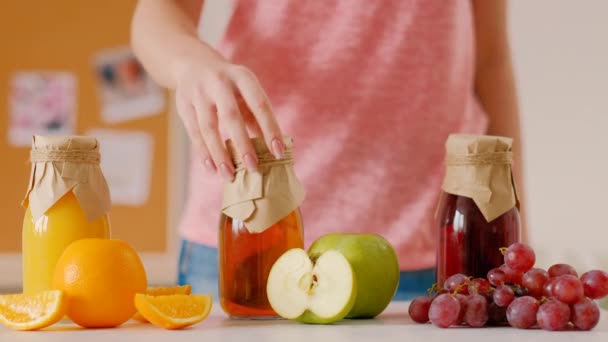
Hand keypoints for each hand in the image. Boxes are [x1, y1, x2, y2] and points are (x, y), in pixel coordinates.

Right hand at [172, 49, 283, 180]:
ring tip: (229, 175)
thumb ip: (256, 116)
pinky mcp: (184, 105)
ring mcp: (199, 93)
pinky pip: (194, 133)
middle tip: (253, 168)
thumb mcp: (245, 91)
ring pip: (209, 128)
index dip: (270, 129)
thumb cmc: (228, 84)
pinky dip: (204, 153)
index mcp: (242, 77)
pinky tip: (212, 169)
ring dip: (220, 154)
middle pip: (231, 117)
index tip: (278, 152)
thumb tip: (273, 147)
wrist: (191, 62)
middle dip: (243, 144)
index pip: (259, 105)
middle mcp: (219, 83)